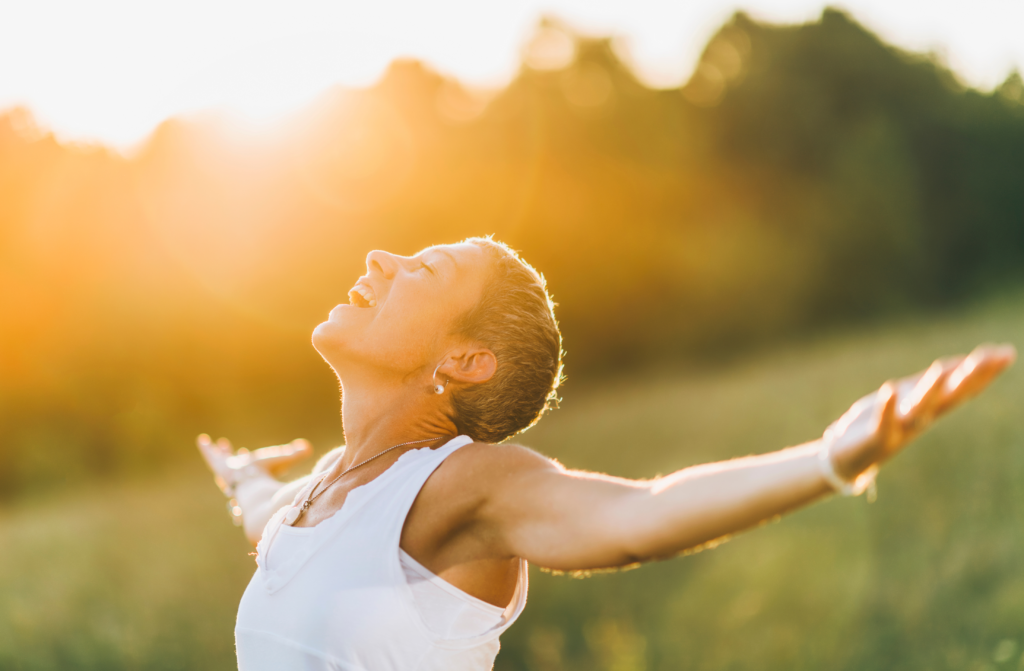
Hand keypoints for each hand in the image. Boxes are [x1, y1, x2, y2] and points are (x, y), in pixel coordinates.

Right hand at [196, 434, 312, 494]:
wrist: (257, 494)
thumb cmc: (272, 478)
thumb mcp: (284, 460)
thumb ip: (295, 454)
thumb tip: (309, 448)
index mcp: (260, 478)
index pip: (259, 470)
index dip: (259, 465)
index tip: (254, 459)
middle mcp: (245, 478)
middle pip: (239, 467)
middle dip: (235, 457)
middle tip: (229, 448)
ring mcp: (232, 476)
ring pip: (225, 463)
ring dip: (221, 454)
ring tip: (218, 444)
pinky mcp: (222, 471)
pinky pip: (213, 459)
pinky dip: (208, 450)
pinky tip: (202, 440)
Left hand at [825, 343, 1015, 481]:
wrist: (847, 460)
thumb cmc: (879, 423)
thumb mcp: (908, 398)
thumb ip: (934, 383)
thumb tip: (963, 362)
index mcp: (930, 407)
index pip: (962, 387)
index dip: (984, 371)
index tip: (1006, 352)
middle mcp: (920, 419)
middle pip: (950, 397)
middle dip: (970, 377)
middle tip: (993, 357)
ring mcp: (899, 430)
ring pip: (920, 410)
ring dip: (931, 391)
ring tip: (940, 369)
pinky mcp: (876, 439)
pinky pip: (883, 424)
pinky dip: (887, 408)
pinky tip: (888, 389)